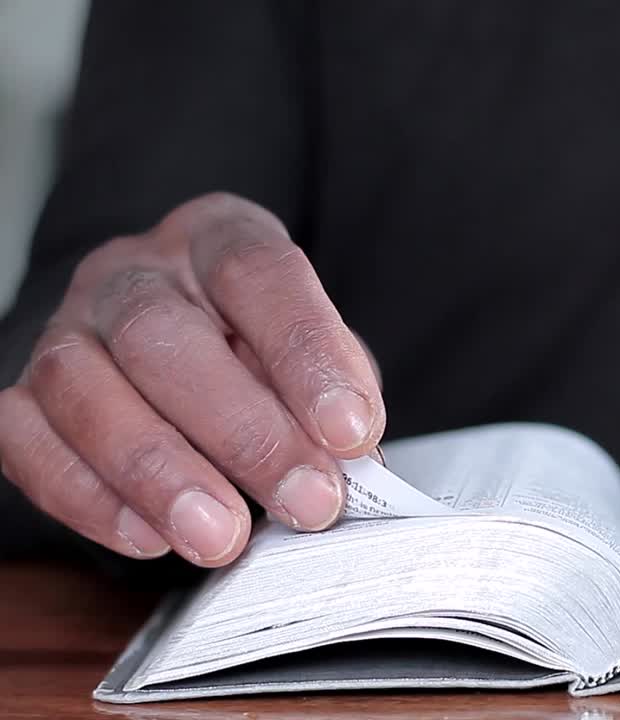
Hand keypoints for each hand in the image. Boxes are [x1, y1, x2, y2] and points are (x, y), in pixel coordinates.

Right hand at [0, 194, 383, 565]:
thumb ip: (337, 393)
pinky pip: (26, 442)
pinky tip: (151, 537)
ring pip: (83, 386)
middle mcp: (133, 272)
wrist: (188, 355)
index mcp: (220, 238)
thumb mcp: (319, 354)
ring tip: (224, 536)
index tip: (350, 431)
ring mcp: (67, 328)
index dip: (307, 354)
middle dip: (244, 432)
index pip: (256, 273)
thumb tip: (352, 460)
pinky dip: (88, 498)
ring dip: (160, 473)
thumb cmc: (264, 354)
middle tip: (306, 501)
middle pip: (162, 334)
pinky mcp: (22, 397)